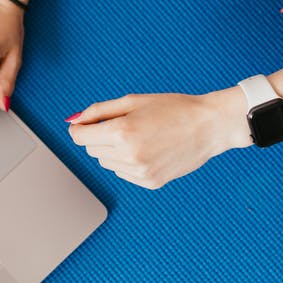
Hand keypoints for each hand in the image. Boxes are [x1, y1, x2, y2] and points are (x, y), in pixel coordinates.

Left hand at [67, 89, 252, 188]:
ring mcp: (139, 172)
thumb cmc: (174, 109)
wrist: (209, 127)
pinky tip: (148, 150)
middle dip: (99, 137)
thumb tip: (73, 121)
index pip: (79, 137)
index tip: (87, 124)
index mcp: (122, 131)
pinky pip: (122, 173)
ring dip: (113, 150)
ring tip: (140, 137)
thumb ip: (99, 111)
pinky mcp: (149, 182)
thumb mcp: (133, 101)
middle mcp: (128, 155)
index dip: (80, 128)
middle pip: (91, 150)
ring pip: (105, 163)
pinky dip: (128, 162)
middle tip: (125, 125)